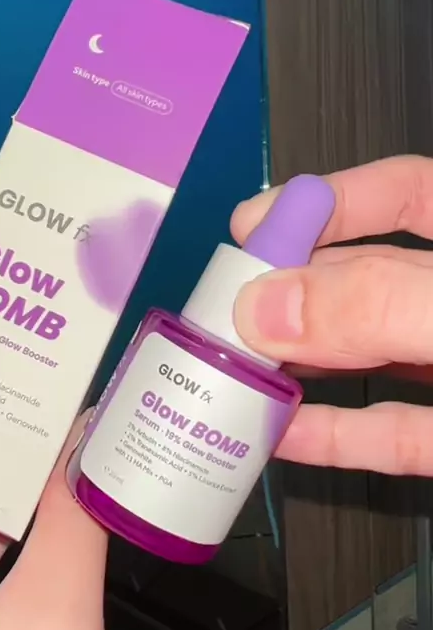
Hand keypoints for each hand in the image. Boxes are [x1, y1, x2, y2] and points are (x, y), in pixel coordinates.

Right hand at [232, 155, 432, 476]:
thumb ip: (381, 304)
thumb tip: (268, 307)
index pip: (405, 194)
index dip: (328, 201)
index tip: (255, 224)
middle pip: (367, 282)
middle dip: (293, 294)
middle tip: (224, 315)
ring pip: (372, 360)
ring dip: (302, 367)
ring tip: (236, 372)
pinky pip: (397, 432)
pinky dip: (340, 435)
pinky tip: (285, 433)